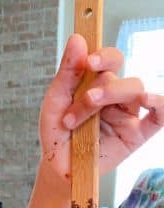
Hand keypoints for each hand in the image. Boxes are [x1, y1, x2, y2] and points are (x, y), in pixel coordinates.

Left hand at [40, 34, 163, 179]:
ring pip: (134, 90)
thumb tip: (78, 38)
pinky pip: (159, 116)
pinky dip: (160, 104)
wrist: (58, 167)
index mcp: (97, 84)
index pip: (111, 60)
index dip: (104, 56)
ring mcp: (127, 114)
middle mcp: (115, 97)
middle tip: (83, 101)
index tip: (89, 62)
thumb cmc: (56, 135)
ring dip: (109, 98)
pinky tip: (148, 99)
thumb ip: (67, 73)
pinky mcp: (136, 134)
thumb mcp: (55, 102)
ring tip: (82, 119)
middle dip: (99, 88)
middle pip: (119, 77)